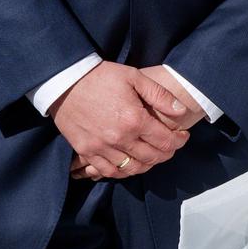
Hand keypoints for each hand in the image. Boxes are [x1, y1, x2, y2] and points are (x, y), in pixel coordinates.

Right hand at [53, 62, 193, 180]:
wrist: (65, 81)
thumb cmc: (101, 76)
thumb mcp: (135, 77)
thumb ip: (160, 96)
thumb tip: (181, 112)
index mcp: (134, 119)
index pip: (166, 141)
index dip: (179, 141)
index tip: (182, 136)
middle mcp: (119, 138)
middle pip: (152, 157)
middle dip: (167, 153)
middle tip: (170, 146)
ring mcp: (101, 148)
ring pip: (132, 168)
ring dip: (147, 165)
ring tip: (152, 155)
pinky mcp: (86, 151)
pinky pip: (109, 172)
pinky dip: (123, 172)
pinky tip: (129, 164)